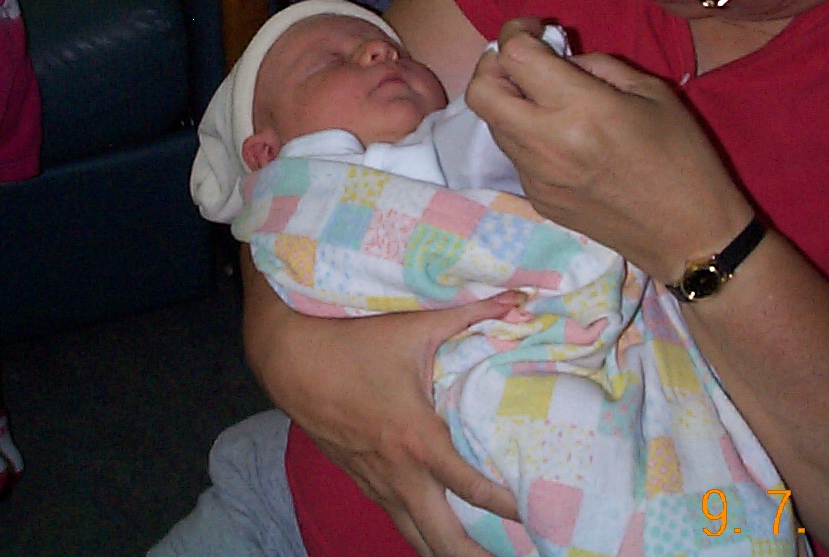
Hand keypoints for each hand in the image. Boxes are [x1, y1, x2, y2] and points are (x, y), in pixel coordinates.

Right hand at [242, 253, 521, 556]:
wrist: (289, 359)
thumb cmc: (352, 341)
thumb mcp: (415, 325)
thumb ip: (472, 313)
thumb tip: (520, 297)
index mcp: (416, 438)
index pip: (471, 487)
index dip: (509, 506)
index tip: (540, 514)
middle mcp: (398, 472)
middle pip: (442, 539)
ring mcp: (376, 482)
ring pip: (416, 538)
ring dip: (449, 551)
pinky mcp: (362, 481)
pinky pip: (397, 519)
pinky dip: (423, 534)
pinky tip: (443, 538)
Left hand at [465, 19, 754, 275]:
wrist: (688, 236)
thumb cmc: (683, 157)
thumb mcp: (652, 91)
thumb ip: (597, 66)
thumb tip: (560, 59)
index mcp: (579, 107)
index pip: (513, 56)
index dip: (515, 31)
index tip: (535, 29)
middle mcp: (545, 142)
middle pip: (480, 91)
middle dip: (493, 64)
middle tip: (524, 61)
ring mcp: (535, 175)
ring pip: (492, 123)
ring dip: (508, 100)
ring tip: (544, 97)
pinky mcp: (537, 198)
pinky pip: (514, 153)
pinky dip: (525, 132)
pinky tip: (559, 136)